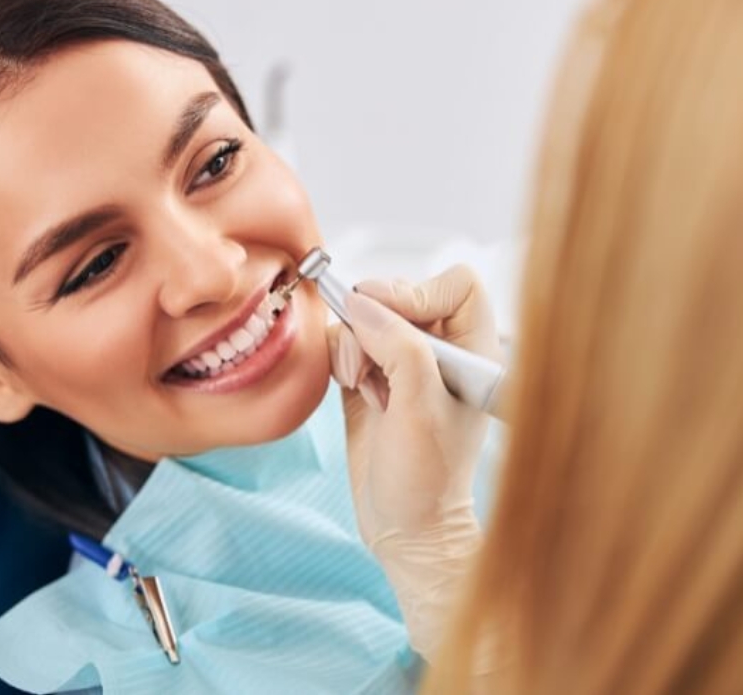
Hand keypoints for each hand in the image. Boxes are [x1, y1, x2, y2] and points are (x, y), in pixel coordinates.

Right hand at [329, 265, 499, 657]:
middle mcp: (440, 350)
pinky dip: (339, 356)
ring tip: (365, 387)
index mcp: (474, 351)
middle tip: (371, 367)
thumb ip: (398, 347)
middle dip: (375, 324)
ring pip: (365, 316)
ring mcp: (401, 362)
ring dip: (354, 345)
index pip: (455, 284)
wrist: (405, 528)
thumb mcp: (419, 408)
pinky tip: (353, 389)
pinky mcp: (369, 377)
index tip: (390, 322)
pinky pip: (344, 341)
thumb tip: (361, 303)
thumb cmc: (427, 479)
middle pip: (399, 295)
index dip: (418, 293)